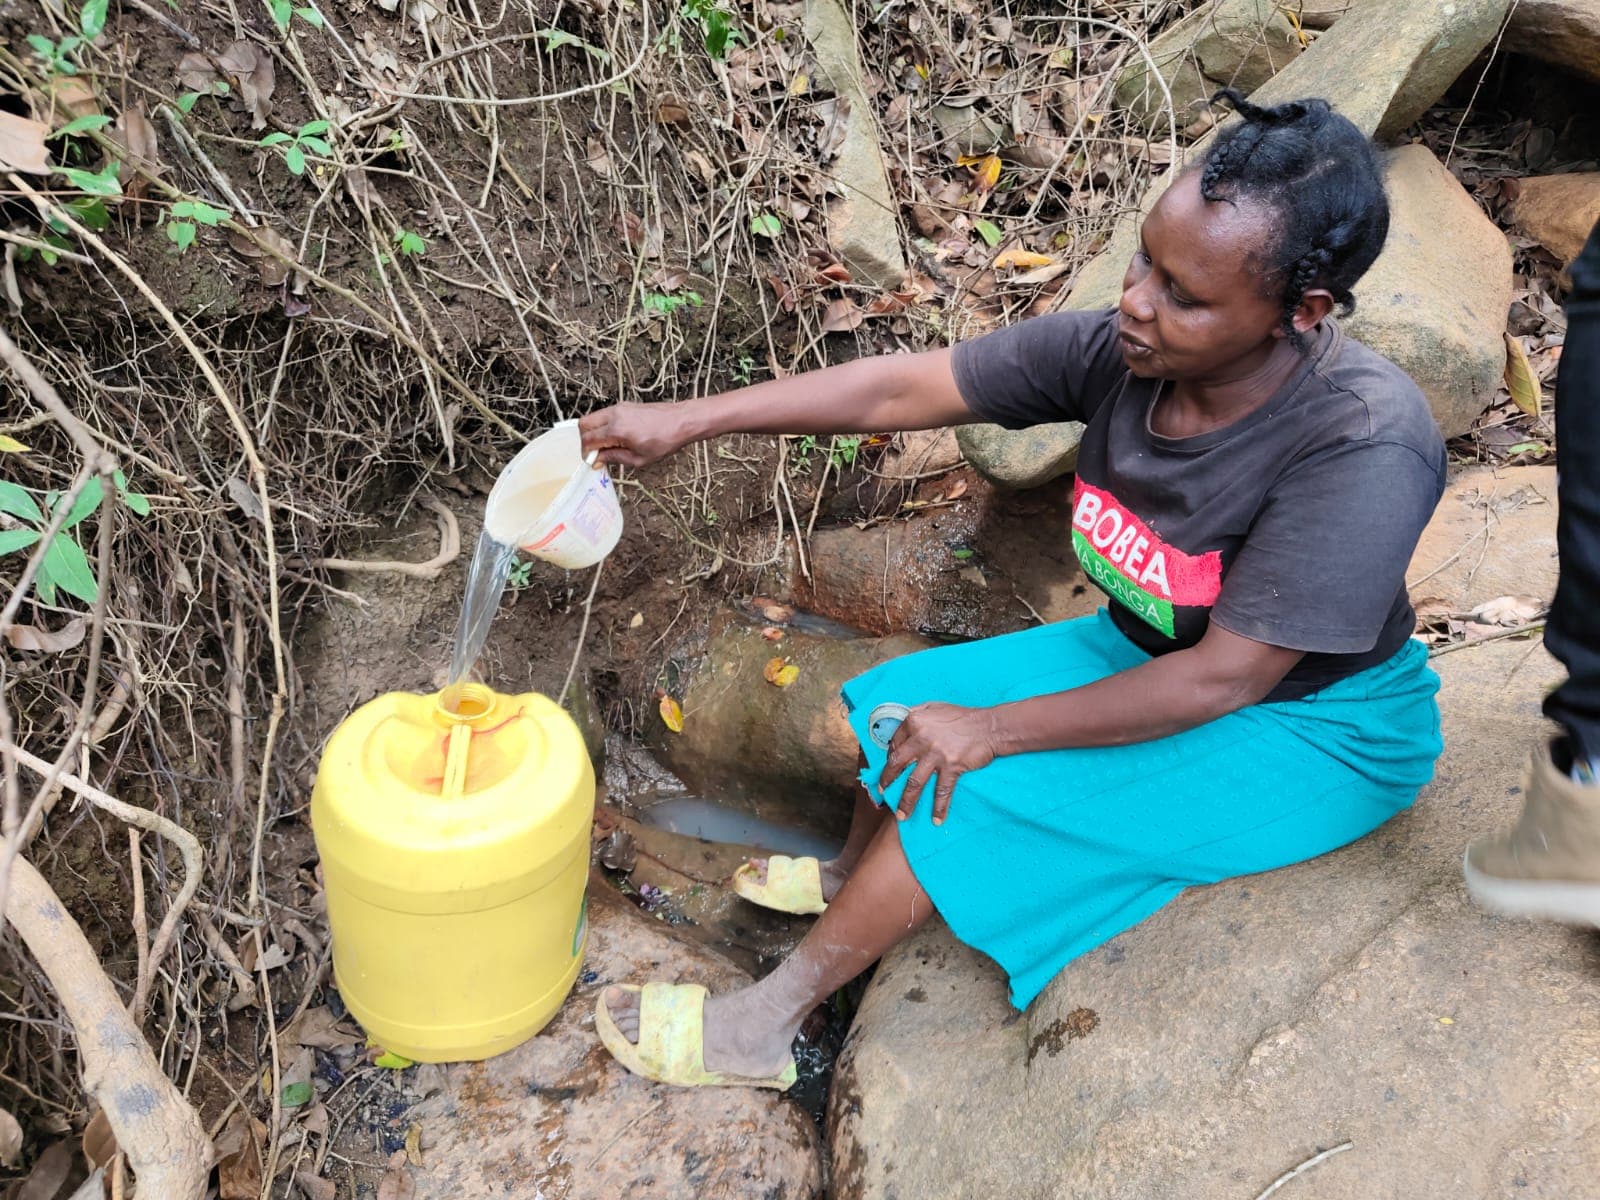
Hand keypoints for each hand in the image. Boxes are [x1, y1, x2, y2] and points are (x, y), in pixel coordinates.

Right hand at [578, 402, 690, 467]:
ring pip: (593, 417)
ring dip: (594, 432)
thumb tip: (599, 460)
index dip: (586, 452)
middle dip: (584, 440)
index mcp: (617, 430)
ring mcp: (619, 408)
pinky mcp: (624, 405)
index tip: (591, 461)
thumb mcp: (639, 459)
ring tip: (607, 446)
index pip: (588, 439)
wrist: (681, 421)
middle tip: (594, 453)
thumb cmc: (665, 440)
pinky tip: (615, 438)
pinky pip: (605, 414)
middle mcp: (615, 415)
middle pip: (584, 424)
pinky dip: (603, 425)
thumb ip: (615, 458)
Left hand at [878, 703, 998, 825]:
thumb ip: (917, 715)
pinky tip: (937, 820)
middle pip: (897, 764)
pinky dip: (939, 807)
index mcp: (914, 722)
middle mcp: (921, 738)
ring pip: (914, 782)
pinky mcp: (951, 766)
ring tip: (901, 815)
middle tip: (884, 792)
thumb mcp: (934, 707)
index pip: (894, 743)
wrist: (988, 726)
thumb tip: (902, 729)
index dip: (890, 757)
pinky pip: (942, 791)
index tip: (890, 767)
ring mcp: (935, 754)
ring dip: (906, 802)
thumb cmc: (962, 717)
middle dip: (887, 781)